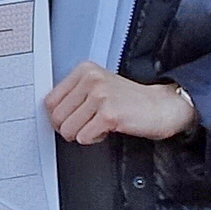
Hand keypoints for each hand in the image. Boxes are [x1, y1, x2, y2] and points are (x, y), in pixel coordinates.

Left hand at [47, 62, 196, 147]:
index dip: (59, 116)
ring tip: (100, 124)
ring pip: (68, 129)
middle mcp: (91, 79)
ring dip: (83, 134)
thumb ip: (74, 95)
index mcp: (84, 70)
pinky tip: (108, 129)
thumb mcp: (98, 87)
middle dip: (70, 127)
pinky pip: (84, 137)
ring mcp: (100, 96)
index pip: (50, 101)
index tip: (71, 118)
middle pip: (57, 117)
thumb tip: (49, 113)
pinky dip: (94, 139)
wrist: (161, 106)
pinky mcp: (109, 114)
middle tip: (88, 124)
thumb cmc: (129, 100)